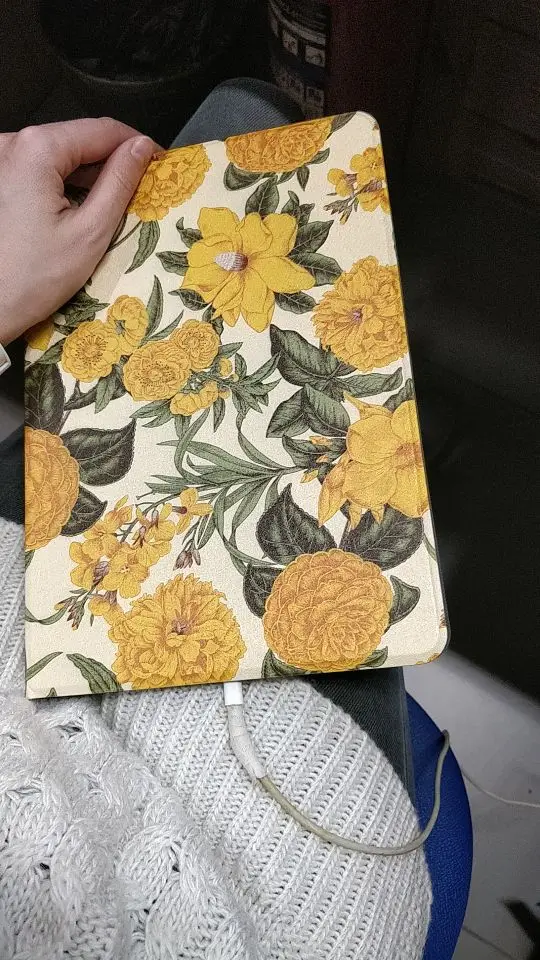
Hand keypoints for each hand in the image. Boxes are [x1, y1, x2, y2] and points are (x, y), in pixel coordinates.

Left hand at [0, 118, 156, 344]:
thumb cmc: (30, 279)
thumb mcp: (90, 232)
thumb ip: (119, 183)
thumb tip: (141, 149)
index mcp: (36, 149)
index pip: (102, 129)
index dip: (137, 145)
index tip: (160, 163)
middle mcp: (11, 146)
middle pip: (78, 139)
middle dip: (112, 161)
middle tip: (141, 189)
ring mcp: (0, 161)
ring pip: (60, 155)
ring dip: (89, 174)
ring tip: (113, 205)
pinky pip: (39, 170)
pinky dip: (64, 184)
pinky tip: (80, 210)